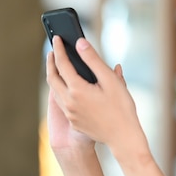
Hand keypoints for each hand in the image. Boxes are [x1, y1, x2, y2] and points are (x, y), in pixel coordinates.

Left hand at [46, 36, 148, 158]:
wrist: (123, 137)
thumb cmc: (121, 108)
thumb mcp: (110, 80)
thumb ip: (93, 60)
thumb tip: (80, 44)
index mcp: (77, 90)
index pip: (62, 64)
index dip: (59, 49)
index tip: (56, 38)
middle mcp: (69, 102)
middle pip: (52, 78)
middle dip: (51, 62)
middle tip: (53, 50)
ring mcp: (70, 114)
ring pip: (55, 91)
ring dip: (54, 77)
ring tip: (58, 66)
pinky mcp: (74, 122)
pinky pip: (62, 102)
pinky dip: (61, 89)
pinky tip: (69, 86)